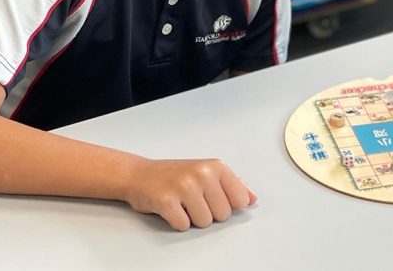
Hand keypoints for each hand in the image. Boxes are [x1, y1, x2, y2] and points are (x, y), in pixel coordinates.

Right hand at [122, 158, 256, 230]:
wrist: (139, 174)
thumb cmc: (175, 174)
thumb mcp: (207, 173)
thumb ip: (233, 185)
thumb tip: (252, 198)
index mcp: (216, 166)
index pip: (240, 200)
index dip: (227, 205)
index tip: (213, 197)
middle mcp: (202, 174)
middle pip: (223, 215)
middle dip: (209, 213)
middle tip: (193, 200)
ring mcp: (184, 187)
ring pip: (204, 222)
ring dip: (192, 218)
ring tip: (182, 203)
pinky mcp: (166, 201)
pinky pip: (184, 225)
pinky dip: (177, 221)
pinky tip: (171, 208)